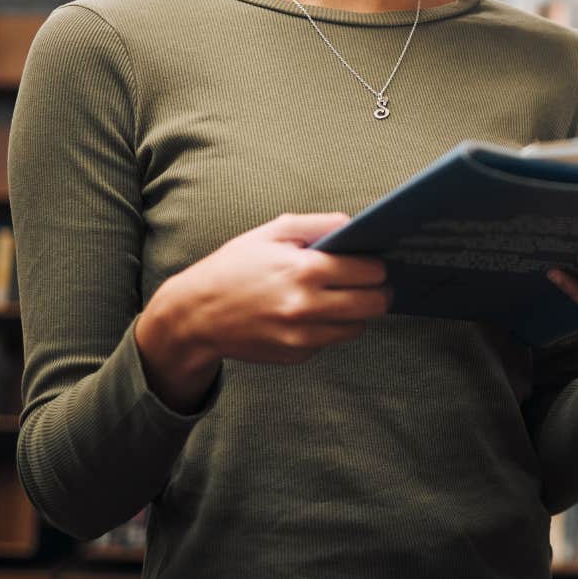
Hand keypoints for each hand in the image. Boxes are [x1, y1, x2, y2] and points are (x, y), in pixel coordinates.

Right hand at [137, 212, 390, 409]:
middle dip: (380, 291)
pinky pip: (330, 341)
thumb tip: (354, 225)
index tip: (373, 261)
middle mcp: (307, 306)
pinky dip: (328, 328)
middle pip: (375, 304)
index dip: (376, 264)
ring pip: (358, 327)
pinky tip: (309, 314)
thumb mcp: (271, 232)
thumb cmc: (234, 267)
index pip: (370, 271)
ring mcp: (303, 335)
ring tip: (340, 297)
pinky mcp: (297, 355)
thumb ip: (317, 224)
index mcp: (304, 269)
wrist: (197, 315)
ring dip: (356, 312)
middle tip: (373, 283)